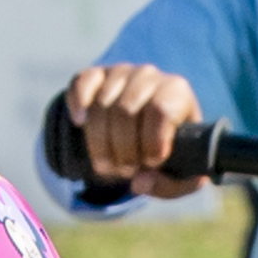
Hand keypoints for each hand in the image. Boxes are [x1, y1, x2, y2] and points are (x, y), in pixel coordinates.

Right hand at [54, 61, 207, 194]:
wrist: (143, 130)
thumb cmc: (166, 151)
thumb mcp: (179, 174)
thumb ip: (168, 185)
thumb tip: (140, 182)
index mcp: (177, 93)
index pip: (160, 110)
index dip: (151, 142)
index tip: (151, 162)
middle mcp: (150, 76)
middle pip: (125, 111)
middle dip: (122, 150)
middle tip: (125, 170)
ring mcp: (121, 72)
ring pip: (101, 105)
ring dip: (99, 143)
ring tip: (107, 163)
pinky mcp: (96, 74)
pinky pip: (81, 83)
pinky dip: (78, 105)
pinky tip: (80, 124)